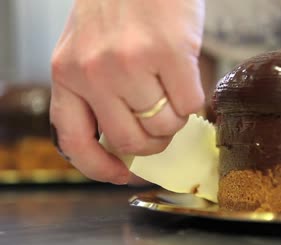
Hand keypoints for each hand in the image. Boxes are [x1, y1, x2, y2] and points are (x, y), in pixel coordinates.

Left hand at [50, 0, 204, 183]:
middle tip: (163, 128)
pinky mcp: (168, 54)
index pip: (75, 141)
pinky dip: (194, 99)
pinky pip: (190, 104)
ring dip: (176, 118)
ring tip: (174, 92)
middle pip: (132, 141)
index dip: (100, 168)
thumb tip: (129, 141)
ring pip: (165, 126)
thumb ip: (97, 93)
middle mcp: (93, 72)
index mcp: (66, 73)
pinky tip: (187, 78)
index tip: (121, 174)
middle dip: (154, 143)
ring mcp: (130, 64)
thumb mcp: (87, 49)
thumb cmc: (119, 6)